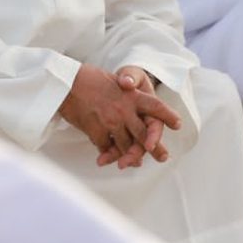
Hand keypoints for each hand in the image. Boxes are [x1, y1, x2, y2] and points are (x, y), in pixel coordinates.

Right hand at [58, 64, 180, 169]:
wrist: (65, 82)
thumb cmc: (88, 80)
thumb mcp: (113, 83)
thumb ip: (126, 97)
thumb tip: (133, 113)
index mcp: (131, 95)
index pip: (155, 106)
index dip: (167, 116)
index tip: (178, 124)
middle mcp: (124, 109)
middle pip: (145, 134)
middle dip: (155, 148)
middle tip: (163, 157)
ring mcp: (111, 121)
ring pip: (126, 146)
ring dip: (130, 156)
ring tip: (132, 162)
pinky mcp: (97, 131)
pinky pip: (107, 148)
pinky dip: (108, 154)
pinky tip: (106, 157)